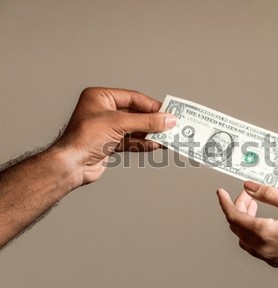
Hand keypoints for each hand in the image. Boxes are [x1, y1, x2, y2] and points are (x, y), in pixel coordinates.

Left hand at [53, 87, 175, 186]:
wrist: (71, 165)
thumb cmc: (84, 138)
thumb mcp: (119, 124)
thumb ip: (146, 122)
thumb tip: (168, 120)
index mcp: (100, 97)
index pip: (133, 98)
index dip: (151, 106)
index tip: (168, 112)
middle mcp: (103, 111)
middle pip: (135, 114)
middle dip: (153, 121)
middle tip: (171, 125)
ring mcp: (106, 128)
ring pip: (135, 129)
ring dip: (151, 134)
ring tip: (167, 137)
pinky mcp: (109, 144)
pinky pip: (131, 141)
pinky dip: (143, 143)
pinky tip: (156, 145)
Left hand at [217, 181, 277, 287]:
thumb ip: (270, 195)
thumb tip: (249, 187)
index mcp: (265, 232)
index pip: (233, 216)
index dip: (225, 202)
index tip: (220, 192)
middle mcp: (263, 247)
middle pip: (236, 226)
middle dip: (237, 207)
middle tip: (247, 194)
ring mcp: (269, 257)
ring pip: (243, 237)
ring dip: (244, 220)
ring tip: (255, 205)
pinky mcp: (276, 262)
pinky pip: (254, 246)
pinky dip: (252, 231)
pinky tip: (264, 221)